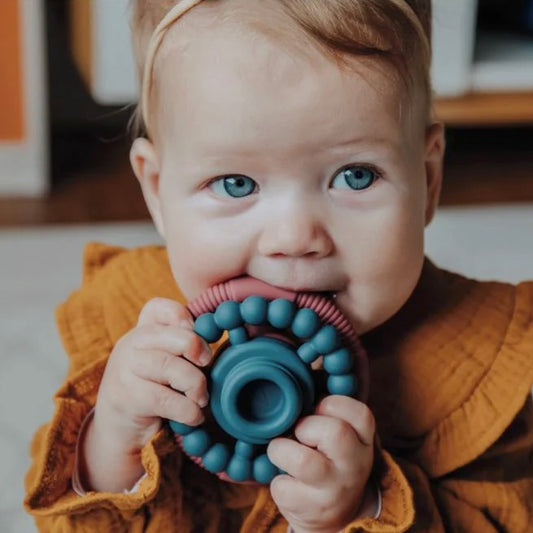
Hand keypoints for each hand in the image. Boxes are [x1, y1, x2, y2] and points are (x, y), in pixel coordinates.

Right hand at [80, 297, 211, 491]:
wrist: (116, 427)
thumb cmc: (152, 389)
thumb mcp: (163, 362)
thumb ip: (181, 348)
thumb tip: (216, 338)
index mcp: (142, 332)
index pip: (156, 308)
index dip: (180, 315)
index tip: (196, 331)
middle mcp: (130, 345)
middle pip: (168, 335)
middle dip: (196, 348)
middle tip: (207, 364)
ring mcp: (124, 370)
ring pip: (169, 367)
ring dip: (195, 384)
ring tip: (201, 398)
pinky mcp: (126, 398)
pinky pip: (165, 399)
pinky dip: (187, 410)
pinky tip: (194, 416)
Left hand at [267, 395, 375, 532]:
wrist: (333, 516)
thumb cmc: (327, 457)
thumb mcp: (340, 432)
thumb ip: (330, 402)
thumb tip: (326, 353)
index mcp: (364, 440)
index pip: (360, 412)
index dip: (331, 404)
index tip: (318, 411)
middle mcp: (356, 466)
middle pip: (334, 432)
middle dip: (306, 426)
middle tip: (300, 434)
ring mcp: (335, 490)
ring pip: (303, 460)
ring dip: (281, 450)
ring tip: (284, 454)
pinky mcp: (312, 510)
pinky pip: (282, 485)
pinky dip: (276, 480)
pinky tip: (288, 481)